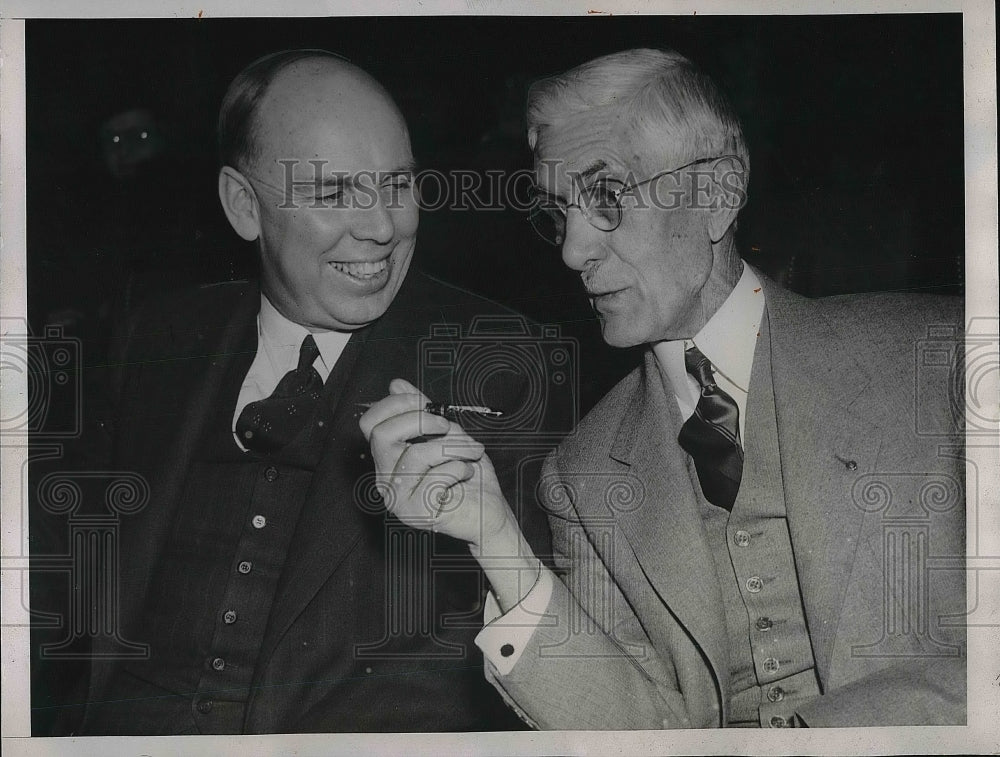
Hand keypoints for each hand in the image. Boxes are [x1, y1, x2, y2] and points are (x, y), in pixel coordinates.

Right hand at [358, 378, 509, 547]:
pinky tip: (466, 473)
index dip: (396, 405)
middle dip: (421, 421)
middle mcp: (387, 479)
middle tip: (448, 427)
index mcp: (389, 459)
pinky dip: (459, 468)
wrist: (489, 512)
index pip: (370, 424)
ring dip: (453, 446)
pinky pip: (436, 477)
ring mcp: (399, 499)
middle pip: (382, 435)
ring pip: (416, 454)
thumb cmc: (468, 477)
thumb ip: (422, 411)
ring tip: (470, 452)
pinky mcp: (418, 513)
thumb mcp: (446, 434)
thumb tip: (397, 385)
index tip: (424, 403)